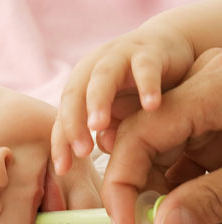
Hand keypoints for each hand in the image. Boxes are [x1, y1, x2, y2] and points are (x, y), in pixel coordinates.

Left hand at [52, 22, 192, 173]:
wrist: (167, 48)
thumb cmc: (134, 89)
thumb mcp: (119, 114)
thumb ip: (110, 130)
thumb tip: (106, 146)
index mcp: (80, 89)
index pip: (64, 119)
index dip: (61, 144)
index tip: (63, 170)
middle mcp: (92, 71)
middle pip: (74, 97)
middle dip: (74, 125)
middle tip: (81, 152)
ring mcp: (118, 58)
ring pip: (102, 78)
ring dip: (98, 102)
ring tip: (98, 127)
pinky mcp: (148, 51)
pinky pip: (145, 67)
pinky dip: (147, 85)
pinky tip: (152, 107)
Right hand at [101, 48, 221, 223]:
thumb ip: (209, 202)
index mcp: (212, 88)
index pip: (139, 135)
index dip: (122, 184)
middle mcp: (200, 95)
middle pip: (142, 148)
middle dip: (143, 201)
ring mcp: (205, 114)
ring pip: (158, 161)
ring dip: (162, 207)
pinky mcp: (212, 133)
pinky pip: (180, 166)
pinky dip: (180, 200)